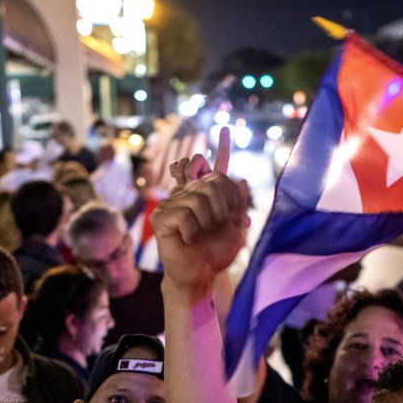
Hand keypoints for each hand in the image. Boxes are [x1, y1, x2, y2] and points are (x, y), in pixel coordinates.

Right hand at [153, 128, 249, 294]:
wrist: (202, 274)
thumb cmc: (216, 253)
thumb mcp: (235, 227)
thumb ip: (237, 204)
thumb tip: (241, 179)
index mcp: (202, 194)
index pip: (210, 167)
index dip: (222, 148)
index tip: (226, 128)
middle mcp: (185, 194)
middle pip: (211, 182)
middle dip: (223, 206)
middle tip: (219, 224)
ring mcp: (171, 205)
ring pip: (198, 198)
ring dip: (208, 221)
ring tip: (201, 234)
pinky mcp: (161, 219)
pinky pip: (183, 213)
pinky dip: (192, 229)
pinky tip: (188, 238)